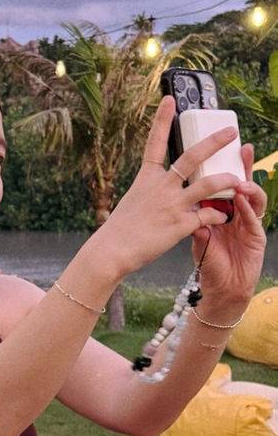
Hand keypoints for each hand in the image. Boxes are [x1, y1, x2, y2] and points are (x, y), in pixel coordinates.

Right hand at [101, 97, 247, 276]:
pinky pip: (208, 215)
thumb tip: (163, 191)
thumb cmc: (120, 229)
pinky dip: (218, 215)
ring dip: (226, 180)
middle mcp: (161, 186)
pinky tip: (223, 216)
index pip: (155, 142)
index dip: (162, 119)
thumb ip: (153, 193)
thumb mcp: (134, 202)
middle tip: (230, 132)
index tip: (170, 100)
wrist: (113, 250)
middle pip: (192, 157)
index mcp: (147, 178)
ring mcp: (172, 204)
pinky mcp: (180, 224)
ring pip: (208, 184)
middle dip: (214, 142)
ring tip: (238, 179)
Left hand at [191, 142, 266, 310]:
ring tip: (240, 180)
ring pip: (253, 198)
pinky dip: (248, 208)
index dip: (224, 166)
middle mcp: (237, 213)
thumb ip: (192, 219)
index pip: (223, 183)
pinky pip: (253, 219)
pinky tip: (243, 199)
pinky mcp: (256, 238)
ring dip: (248, 187)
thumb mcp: (196, 236)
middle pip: (243, 185)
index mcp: (221, 210)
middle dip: (244, 166)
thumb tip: (180, 202)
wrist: (221, 289)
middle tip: (243, 149)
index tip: (218, 147)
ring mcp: (248, 224)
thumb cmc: (208, 262)